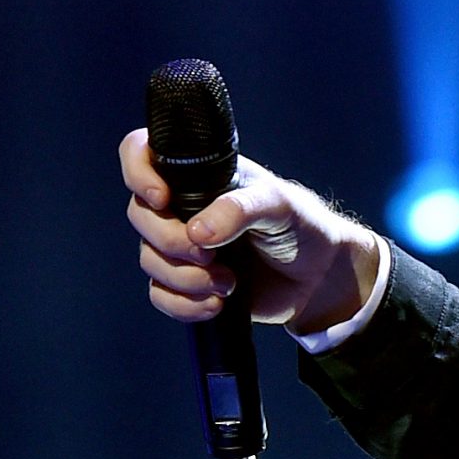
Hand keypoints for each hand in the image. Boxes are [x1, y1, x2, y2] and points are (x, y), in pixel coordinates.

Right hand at [120, 128, 380, 334]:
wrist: (320, 277)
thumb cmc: (302, 226)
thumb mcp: (278, 205)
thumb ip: (239, 210)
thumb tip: (197, 233)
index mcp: (198, 175)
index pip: (141, 152)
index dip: (138, 172)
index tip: (161, 199)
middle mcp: (182, 207)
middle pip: (140, 217)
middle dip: (171, 242)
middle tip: (211, 256)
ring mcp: (183, 246)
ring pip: (150, 260)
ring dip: (184, 279)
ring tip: (229, 284)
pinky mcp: (189, 284)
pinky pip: (161, 296)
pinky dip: (184, 305)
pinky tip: (217, 305)